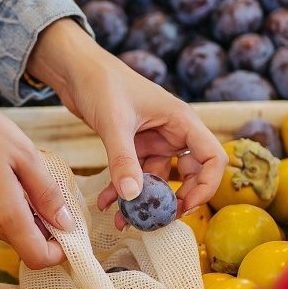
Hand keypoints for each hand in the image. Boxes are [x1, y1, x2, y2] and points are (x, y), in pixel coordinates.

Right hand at [0, 92, 75, 268]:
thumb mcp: (26, 155)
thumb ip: (47, 193)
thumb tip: (66, 223)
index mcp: (6, 215)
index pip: (37, 257)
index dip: (56, 252)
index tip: (68, 231)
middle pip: (22, 242)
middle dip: (42, 227)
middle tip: (51, 196)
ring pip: (6, 228)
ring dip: (22, 213)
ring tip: (26, 179)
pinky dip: (3, 205)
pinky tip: (4, 176)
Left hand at [27, 19, 226, 228]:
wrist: (75, 68)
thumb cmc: (101, 82)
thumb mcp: (114, 123)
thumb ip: (123, 160)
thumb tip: (132, 197)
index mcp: (182, 121)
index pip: (212, 158)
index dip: (206, 186)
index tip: (185, 207)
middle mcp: (173, 132)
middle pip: (189, 174)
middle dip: (172, 200)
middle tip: (155, 220)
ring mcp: (153, 140)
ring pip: (157, 179)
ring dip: (141, 201)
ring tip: (122, 220)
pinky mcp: (133, 145)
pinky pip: (135, 175)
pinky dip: (122, 190)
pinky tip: (106, 204)